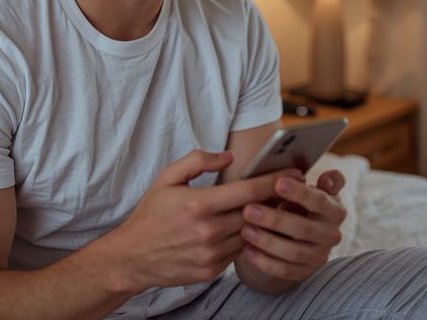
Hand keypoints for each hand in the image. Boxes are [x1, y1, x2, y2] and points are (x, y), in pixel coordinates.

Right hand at [104, 149, 295, 291]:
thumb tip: (228, 157)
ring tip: (276, 208)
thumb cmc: (151, 214)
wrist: (133, 257)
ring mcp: (212, 254)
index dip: (275, 181)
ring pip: (252, 234)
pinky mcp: (212, 270)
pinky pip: (239, 251)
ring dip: (265, 222)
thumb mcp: (167, 179)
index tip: (294, 173)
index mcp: (199, 204)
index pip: (249, 191)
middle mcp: (208, 231)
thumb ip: (197, 161)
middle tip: (291, 189)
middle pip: (256, 213)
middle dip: (276, 200)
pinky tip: (251, 229)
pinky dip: (247, 239)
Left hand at [239, 169, 346, 281]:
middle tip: (248, 210)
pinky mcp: (305, 272)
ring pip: (293, 252)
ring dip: (266, 241)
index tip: (277, 183)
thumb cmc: (303, 203)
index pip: (319, 201)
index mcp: (336, 211)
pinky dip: (264, 261)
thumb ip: (324, 181)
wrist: (300, 231)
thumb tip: (328, 178)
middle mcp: (332, 235)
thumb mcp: (315, 188)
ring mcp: (319, 256)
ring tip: (244, 229)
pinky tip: (246, 249)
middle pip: (303, 229)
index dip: (299, 193)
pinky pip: (284, 271)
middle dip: (274, 219)